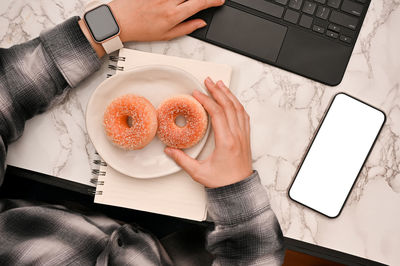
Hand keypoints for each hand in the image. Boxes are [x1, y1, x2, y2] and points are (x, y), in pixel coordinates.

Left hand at [109, 0, 223, 41]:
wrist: (121, 21)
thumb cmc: (141, 30)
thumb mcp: (167, 35)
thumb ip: (187, 28)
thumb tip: (201, 22)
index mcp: (174, 15)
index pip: (199, 3)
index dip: (213, 0)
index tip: (219, 0)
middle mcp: (168, 0)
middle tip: (208, 0)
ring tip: (189, 2)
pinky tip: (179, 1)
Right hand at [165, 78, 252, 187]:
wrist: (239, 190)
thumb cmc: (222, 182)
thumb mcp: (198, 172)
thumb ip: (182, 160)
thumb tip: (169, 150)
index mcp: (226, 141)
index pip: (217, 113)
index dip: (206, 101)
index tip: (197, 93)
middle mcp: (237, 136)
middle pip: (229, 106)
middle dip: (218, 91)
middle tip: (208, 81)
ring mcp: (243, 136)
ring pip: (238, 109)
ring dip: (229, 95)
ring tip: (220, 85)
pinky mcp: (246, 138)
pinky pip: (244, 116)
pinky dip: (237, 104)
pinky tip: (233, 100)